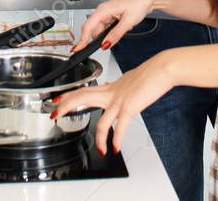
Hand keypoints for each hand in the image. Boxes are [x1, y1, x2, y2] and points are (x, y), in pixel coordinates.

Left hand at [50, 53, 174, 154]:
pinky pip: (119, 127)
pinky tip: (115, 148)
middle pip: (82, 98)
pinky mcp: (129, 108)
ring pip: (101, 120)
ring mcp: (119, 100)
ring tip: (99, 149)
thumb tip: (121, 94)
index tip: (58, 100)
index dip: (69, 95)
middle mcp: (112, 93)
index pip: (84, 90)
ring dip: (99, 138)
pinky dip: (116, 139)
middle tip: (55, 114)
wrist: (162, 69)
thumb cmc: (151, 74)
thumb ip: (123, 89)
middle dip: (66, 106)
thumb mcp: (131, 81)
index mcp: (111, 87)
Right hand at [71, 0, 162, 51]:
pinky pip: (108, 25)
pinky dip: (112, 30)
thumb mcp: (128, 22)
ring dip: (107, 34)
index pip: (88, 27)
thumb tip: (105, 44)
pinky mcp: (114, 13)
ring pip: (102, 28)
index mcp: (103, 10)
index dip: (82, 40)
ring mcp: (108, 11)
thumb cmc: (140, 1)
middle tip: (101, 47)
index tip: (77, 49)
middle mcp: (103, 10)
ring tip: (120, 32)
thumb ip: (115, 35)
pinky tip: (121, 28)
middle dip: (97, 39)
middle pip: (94, 29)